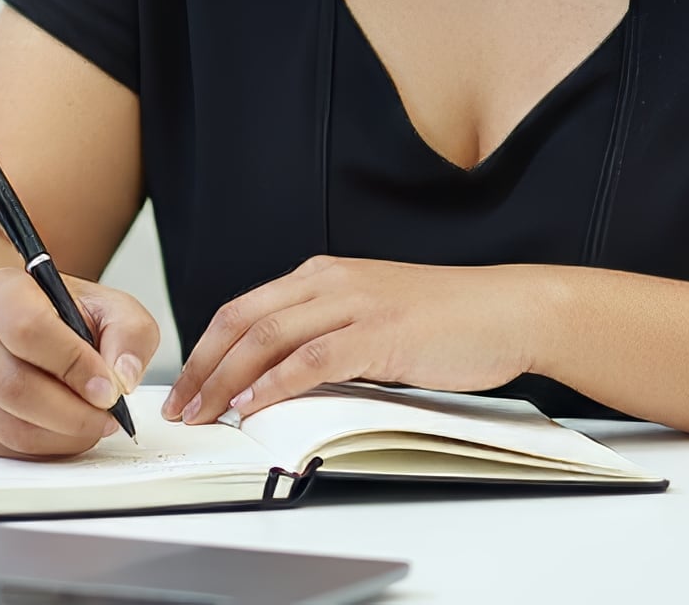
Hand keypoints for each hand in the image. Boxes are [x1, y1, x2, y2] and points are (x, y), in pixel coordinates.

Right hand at [0, 269, 160, 457]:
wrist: (18, 324)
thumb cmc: (60, 315)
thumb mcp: (108, 306)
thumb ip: (130, 333)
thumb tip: (123, 377)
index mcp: (1, 291)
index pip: (28, 329)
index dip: (74, 365)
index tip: (109, 388)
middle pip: (14, 386)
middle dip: (73, 412)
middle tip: (108, 416)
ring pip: (10, 426)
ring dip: (64, 435)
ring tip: (93, 422)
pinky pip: (5, 448)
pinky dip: (47, 447)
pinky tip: (67, 429)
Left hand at [164, 256, 546, 423]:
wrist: (508, 310)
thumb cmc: (450, 320)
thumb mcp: (374, 319)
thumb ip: (329, 338)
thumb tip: (278, 380)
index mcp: (327, 275)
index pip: (245, 308)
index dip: (206, 348)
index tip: (187, 385)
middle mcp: (333, 280)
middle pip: (243, 319)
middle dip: (202, 366)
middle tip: (180, 406)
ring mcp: (356, 303)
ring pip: (268, 337)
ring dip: (226, 379)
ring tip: (205, 413)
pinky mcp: (379, 333)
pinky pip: (311, 359)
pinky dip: (273, 384)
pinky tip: (253, 406)